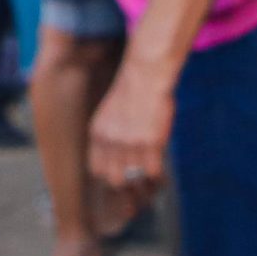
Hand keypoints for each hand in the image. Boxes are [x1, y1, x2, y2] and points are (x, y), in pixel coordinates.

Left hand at [86, 65, 174, 196]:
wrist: (145, 75)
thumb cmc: (133, 92)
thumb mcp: (110, 114)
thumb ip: (110, 137)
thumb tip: (119, 160)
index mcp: (98, 134)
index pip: (97, 170)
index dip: (110, 173)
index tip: (120, 171)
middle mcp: (111, 142)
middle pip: (115, 179)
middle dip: (127, 180)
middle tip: (137, 175)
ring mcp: (131, 143)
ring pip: (136, 177)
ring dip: (144, 177)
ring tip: (150, 169)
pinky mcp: (151, 142)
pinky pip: (153, 171)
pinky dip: (158, 172)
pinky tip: (159, 162)